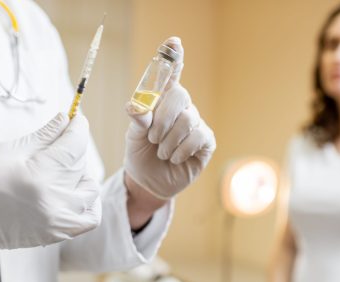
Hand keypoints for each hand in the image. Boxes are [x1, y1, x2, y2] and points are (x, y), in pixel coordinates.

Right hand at [0, 113, 100, 249]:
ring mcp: (59, 219)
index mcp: (40, 174)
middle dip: (72, 151)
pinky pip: (90, 219)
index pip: (75, 144)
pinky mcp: (58, 234)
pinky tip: (76, 195)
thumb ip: (45, 135)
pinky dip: (89, 204)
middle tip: (57, 148)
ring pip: (90, 190)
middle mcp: (54, 199)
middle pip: (81, 165)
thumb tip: (66, 119)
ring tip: (62, 175)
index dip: (79, 128)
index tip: (77, 121)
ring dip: (81, 177)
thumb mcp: (10, 151)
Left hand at [124, 36, 215, 199]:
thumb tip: (136, 107)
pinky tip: (174, 158)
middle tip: (152, 138)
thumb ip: (137, 120)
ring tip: (161, 152)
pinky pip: (199, 136)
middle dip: (162, 119)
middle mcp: (181, 108)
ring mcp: (195, 123)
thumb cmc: (141, 154)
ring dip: (169, 140)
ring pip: (188, 119)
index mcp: (162, 102)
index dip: (173, 58)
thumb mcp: (133, 137)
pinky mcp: (206, 141)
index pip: (169, 75)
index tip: (174, 42)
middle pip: (180, 95)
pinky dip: (181, 149)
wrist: (149, 181)